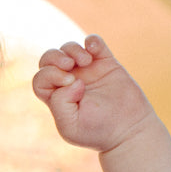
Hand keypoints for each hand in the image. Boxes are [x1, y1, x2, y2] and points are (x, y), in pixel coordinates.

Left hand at [32, 35, 154, 152]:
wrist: (129, 128)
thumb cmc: (98, 130)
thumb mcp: (70, 125)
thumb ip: (60, 103)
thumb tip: (72, 80)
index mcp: (56, 98)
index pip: (41, 79)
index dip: (49, 74)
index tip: (69, 82)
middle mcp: (68, 82)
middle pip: (49, 60)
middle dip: (55, 57)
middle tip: (70, 65)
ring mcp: (87, 71)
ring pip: (68, 49)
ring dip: (73, 49)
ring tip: (87, 61)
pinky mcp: (105, 63)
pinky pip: (93, 43)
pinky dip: (92, 41)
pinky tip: (95, 50)